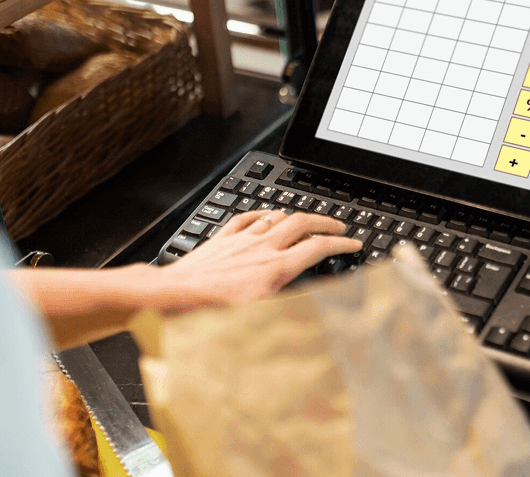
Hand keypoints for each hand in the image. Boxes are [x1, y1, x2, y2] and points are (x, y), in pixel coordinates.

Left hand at [154, 210, 361, 314]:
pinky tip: (265, 215)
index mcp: (276, 268)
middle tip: (337, 225)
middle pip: (302, 223)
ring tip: (305, 221)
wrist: (176, 295)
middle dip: (325, 221)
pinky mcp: (223, 238)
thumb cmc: (212, 311)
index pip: (318, 248)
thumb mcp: (259, 316)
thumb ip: (289, 307)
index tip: (353, 243)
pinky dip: (262, 213)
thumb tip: (314, 311)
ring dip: (295, 216)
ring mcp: (242, 239)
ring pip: (276, 216)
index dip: (341, 243)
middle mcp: (262, 248)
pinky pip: (247, 216)